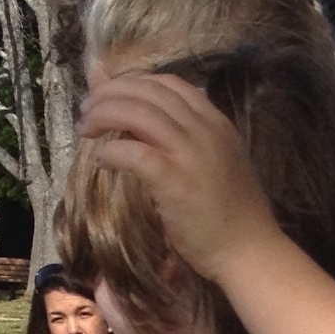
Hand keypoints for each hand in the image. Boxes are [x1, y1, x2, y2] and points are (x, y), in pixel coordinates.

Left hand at [79, 71, 283, 281]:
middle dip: (111, 94)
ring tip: (85, 128)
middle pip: (149, 92)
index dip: (133, 83)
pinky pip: (135, 154)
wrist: (249, 250)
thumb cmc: (231, 215)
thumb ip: (187, 141)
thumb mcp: (216, 163)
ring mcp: (191, 154)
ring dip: (104, 116)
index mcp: (215, 123)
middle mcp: (204, 130)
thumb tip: (142, 128)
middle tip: (87, 109)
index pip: (169, 84)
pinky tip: (102, 160)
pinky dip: (112, 152)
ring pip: (138, 114)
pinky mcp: (176, 182)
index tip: (111, 95)